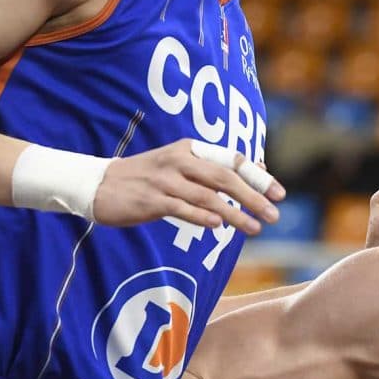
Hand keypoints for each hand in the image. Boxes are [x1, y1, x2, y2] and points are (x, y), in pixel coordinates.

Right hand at [92, 139, 285, 234]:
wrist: (98, 185)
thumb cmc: (147, 179)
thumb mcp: (181, 166)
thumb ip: (214, 170)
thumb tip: (259, 171)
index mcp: (189, 149)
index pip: (231, 160)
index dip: (258, 176)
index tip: (280, 194)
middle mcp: (179, 161)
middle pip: (223, 178)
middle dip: (253, 196)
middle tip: (274, 214)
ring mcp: (163, 180)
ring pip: (206, 196)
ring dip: (234, 213)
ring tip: (255, 229)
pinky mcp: (150, 199)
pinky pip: (180, 208)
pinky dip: (200, 216)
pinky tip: (218, 225)